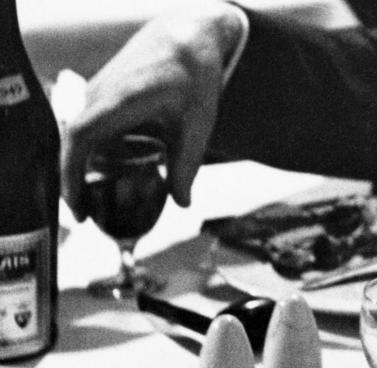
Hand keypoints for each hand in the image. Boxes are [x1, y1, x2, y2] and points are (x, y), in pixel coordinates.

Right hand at [60, 5, 243, 219]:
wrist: (185, 40)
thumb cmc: (192, 78)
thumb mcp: (198, 125)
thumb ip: (187, 166)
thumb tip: (181, 203)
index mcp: (120, 102)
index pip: (81, 139)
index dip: (72, 174)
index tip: (77, 206)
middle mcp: (99, 95)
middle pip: (76, 144)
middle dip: (77, 180)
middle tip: (88, 213)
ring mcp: (95, 93)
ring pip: (82, 137)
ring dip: (91, 164)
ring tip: (110, 187)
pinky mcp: (99, 95)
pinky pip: (90, 128)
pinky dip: (99, 149)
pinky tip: (124, 162)